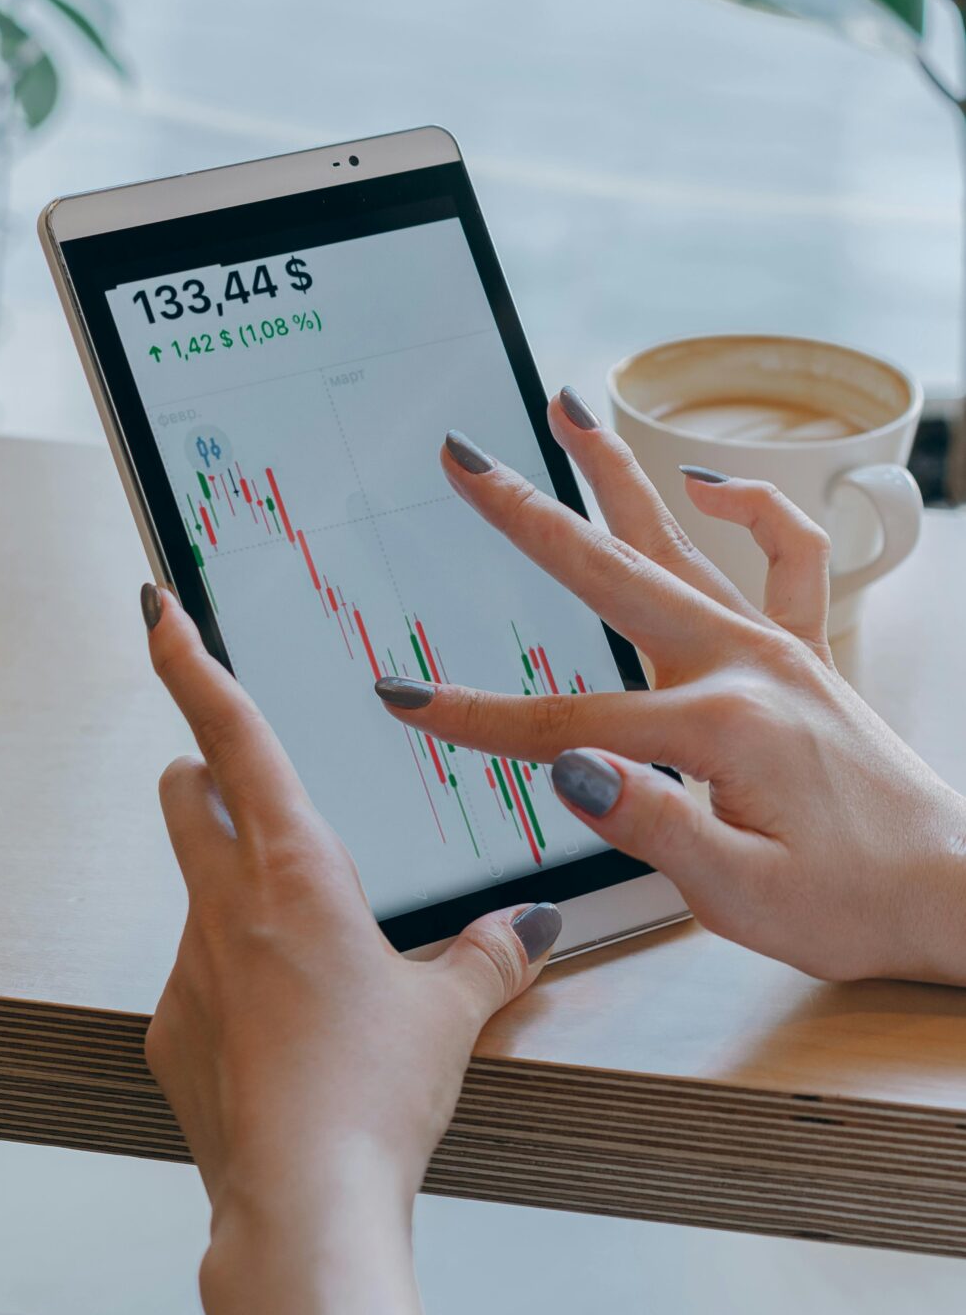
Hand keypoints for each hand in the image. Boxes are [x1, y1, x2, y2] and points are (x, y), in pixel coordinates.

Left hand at [141, 585, 561, 1238]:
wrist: (304, 1204)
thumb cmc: (375, 1096)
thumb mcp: (451, 1014)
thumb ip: (487, 959)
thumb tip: (527, 930)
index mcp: (294, 872)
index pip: (232, 736)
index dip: (189, 664)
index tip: (157, 612)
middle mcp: (223, 906)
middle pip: (187, 796)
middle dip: (206, 774)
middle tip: (242, 784)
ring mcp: (185, 970)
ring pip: (197, 893)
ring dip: (236, 894)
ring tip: (310, 959)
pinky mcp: (169, 1033)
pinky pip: (197, 980)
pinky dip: (234, 985)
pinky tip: (285, 1040)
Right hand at [375, 397, 965, 983]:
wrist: (955, 895)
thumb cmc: (853, 905)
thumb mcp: (740, 894)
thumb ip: (652, 822)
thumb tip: (571, 770)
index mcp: (719, 726)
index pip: (567, 724)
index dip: (475, 718)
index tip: (403, 698)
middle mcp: (747, 666)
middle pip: (610, 577)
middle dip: (527, 515)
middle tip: (464, 459)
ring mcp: (779, 651)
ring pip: (682, 542)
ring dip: (621, 474)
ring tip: (568, 409)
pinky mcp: (807, 658)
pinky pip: (787, 559)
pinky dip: (753, 510)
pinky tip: (709, 485)